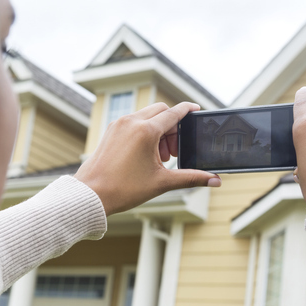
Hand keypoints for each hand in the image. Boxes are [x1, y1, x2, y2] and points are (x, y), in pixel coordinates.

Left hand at [74, 102, 220, 215]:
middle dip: (173, 127)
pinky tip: (145, 153)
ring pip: (147, 116)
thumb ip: (191, 177)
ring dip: (159, 130)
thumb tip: (215, 180)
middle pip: (161, 111)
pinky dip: (144, 131)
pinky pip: (133, 122)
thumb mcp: (161, 183)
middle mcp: (131, 122)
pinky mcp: (110, 131)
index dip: (188, 110)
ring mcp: (118, 124)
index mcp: (145, 131)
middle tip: (174, 151)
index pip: (174, 112)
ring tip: (160, 156)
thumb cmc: (122, 189)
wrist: (90, 195)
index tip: (197, 110)